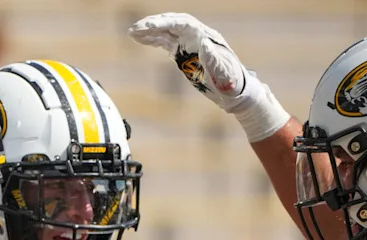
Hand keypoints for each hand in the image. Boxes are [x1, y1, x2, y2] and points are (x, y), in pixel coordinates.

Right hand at [128, 12, 288, 141]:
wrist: (235, 90)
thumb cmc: (231, 83)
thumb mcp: (224, 74)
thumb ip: (214, 59)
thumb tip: (203, 42)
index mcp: (206, 37)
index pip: (182, 23)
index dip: (165, 23)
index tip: (148, 26)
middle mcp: (196, 36)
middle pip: (172, 22)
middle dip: (153, 24)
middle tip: (134, 29)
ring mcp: (189, 43)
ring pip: (166, 30)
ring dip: (149, 30)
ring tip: (131, 32)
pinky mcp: (183, 52)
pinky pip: (165, 41)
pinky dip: (151, 39)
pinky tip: (139, 39)